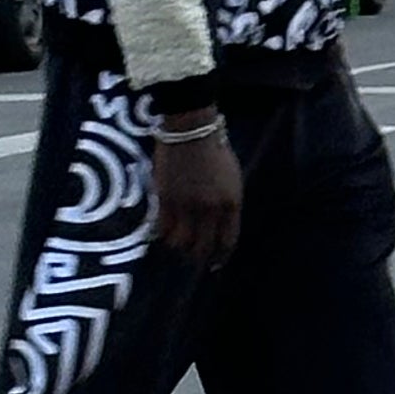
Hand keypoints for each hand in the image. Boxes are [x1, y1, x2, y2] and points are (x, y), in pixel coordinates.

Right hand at [151, 130, 243, 269]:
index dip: (221, 256)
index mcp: (231, 204)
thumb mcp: (231, 179)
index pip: (228, 240)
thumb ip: (226, 203)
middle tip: (194, 260)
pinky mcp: (165, 199)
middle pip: (204, 247)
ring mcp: (187, 206)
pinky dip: (164, 236)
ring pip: (182, 242)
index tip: (216, 262)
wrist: (191, 131)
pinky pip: (164, 228)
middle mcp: (210, 210)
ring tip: (178, 249)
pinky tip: (163, 237)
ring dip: (180, 249)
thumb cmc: (215, 150)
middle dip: (200, 258)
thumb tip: (219, 224)